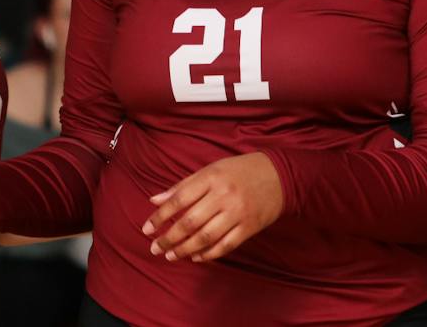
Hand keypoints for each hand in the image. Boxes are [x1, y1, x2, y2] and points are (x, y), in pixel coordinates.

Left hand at [141, 152, 283, 262]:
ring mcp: (238, 213)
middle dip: (168, 238)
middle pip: (190, 222)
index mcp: (212, 177)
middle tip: (155, 248)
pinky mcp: (249, 228)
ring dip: (184, 249)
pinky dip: (208, 254)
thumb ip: (183, 186)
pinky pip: (225, 246)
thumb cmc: (240, 171)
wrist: (279, 176)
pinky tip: (195, 256)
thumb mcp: (211, 170)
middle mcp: (224, 195)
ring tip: (170, 256)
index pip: (179, 199)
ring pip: (205, 237)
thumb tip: (154, 200)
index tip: (146, 229)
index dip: (160, 217)